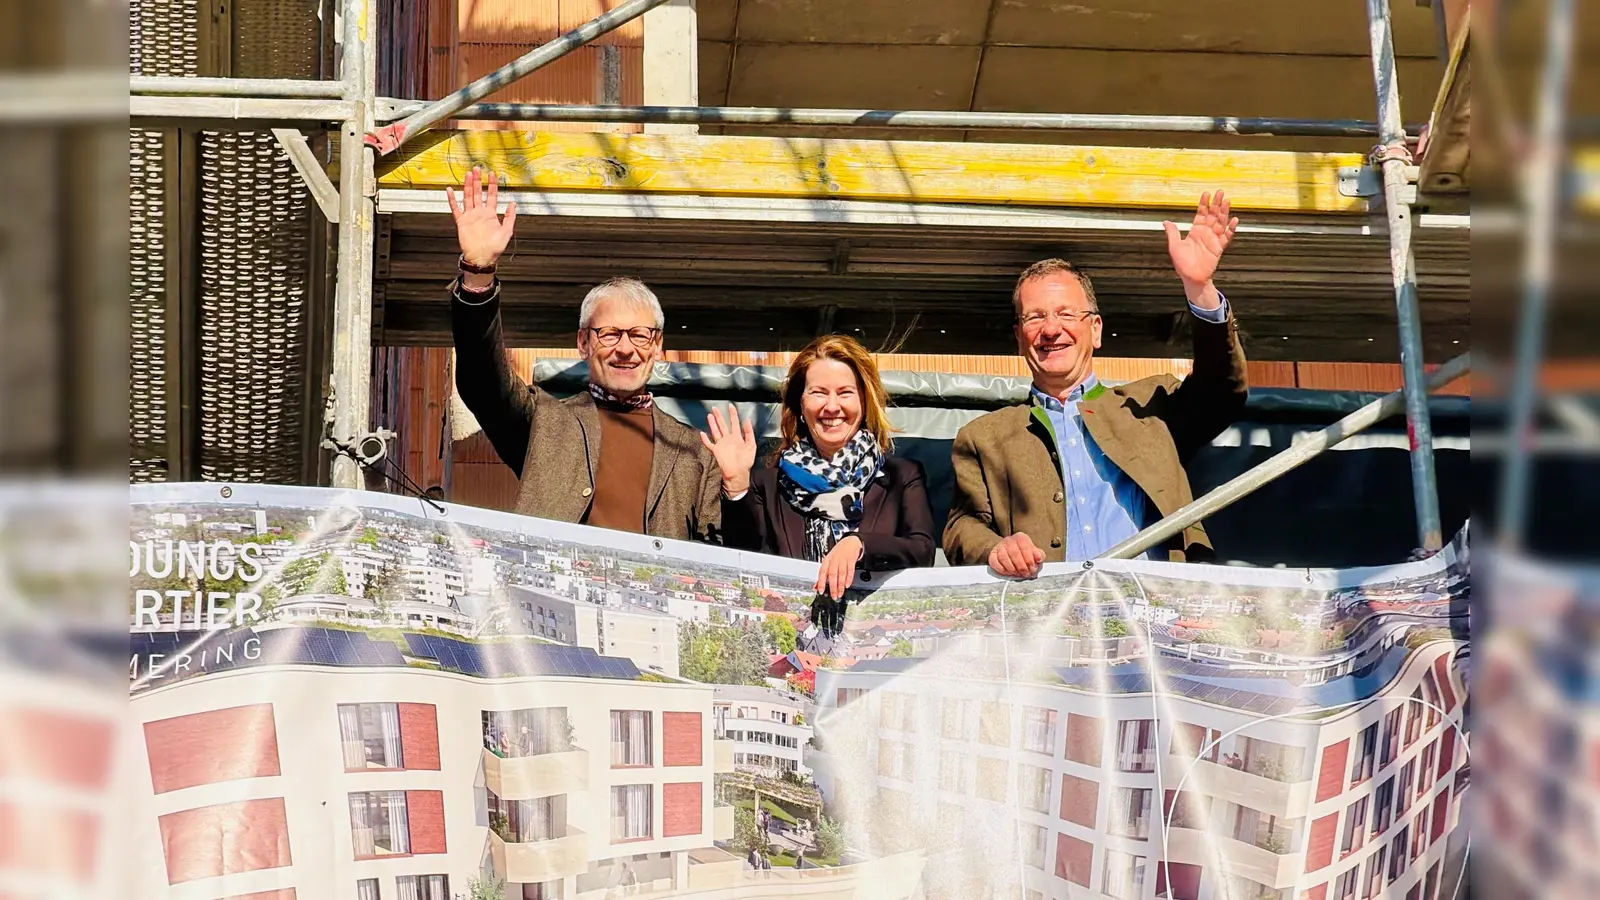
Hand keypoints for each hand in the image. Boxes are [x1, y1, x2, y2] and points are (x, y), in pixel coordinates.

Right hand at [445, 167, 516, 269]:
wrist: (482, 258)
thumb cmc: (495, 248)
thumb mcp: (507, 231)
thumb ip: (510, 217)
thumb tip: (513, 203)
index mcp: (491, 215)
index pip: (492, 195)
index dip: (492, 184)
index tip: (492, 174)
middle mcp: (480, 213)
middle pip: (478, 193)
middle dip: (478, 180)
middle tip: (477, 169)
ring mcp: (470, 216)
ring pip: (468, 197)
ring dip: (468, 186)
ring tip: (468, 175)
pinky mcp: (461, 222)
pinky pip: (456, 208)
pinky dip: (452, 199)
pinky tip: (450, 190)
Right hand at [699, 405, 756, 493]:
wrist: (738, 474)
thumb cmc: (746, 462)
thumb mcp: (752, 445)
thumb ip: (749, 432)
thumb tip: (747, 420)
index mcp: (737, 438)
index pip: (734, 423)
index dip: (733, 414)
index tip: (731, 406)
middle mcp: (728, 440)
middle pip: (723, 425)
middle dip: (719, 416)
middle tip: (715, 408)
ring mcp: (721, 445)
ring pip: (715, 432)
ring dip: (712, 424)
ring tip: (709, 416)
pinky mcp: (716, 451)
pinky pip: (709, 444)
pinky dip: (705, 439)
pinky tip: (702, 433)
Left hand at [815, 535, 862, 599]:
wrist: (850, 542)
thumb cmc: (838, 553)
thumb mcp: (829, 561)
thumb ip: (823, 574)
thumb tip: (816, 586)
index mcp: (827, 561)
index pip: (822, 572)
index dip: (821, 582)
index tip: (821, 591)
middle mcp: (834, 560)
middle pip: (832, 575)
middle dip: (833, 587)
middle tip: (833, 596)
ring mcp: (843, 559)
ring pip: (841, 574)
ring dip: (841, 585)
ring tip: (840, 593)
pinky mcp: (851, 560)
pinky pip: (850, 571)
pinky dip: (849, 579)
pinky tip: (847, 585)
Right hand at [988, 532, 1044, 578]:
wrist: (1008, 550)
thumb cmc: (1023, 553)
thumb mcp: (1034, 552)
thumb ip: (1039, 555)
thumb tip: (1039, 559)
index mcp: (1021, 538)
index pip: (1025, 547)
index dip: (1029, 559)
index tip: (1033, 569)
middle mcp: (1009, 540)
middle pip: (1014, 553)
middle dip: (1022, 566)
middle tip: (1026, 574)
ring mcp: (999, 547)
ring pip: (1004, 558)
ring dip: (1012, 569)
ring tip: (1018, 574)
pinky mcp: (992, 554)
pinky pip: (995, 563)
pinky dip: (1002, 570)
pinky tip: (1009, 573)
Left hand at [1163, 190, 1238, 309]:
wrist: (1191, 278)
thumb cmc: (1182, 263)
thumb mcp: (1174, 246)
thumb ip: (1172, 233)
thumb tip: (1165, 222)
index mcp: (1195, 231)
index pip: (1201, 214)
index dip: (1204, 204)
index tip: (1206, 194)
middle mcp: (1206, 233)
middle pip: (1213, 215)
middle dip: (1216, 204)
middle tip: (1220, 192)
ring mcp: (1213, 239)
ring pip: (1221, 223)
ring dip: (1224, 212)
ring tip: (1227, 201)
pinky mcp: (1219, 248)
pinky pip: (1227, 237)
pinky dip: (1231, 229)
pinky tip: (1234, 220)